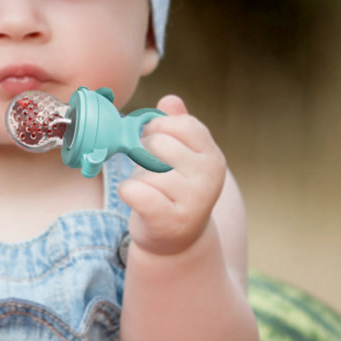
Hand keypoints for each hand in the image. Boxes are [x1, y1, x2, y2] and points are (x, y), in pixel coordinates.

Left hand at [119, 95, 226, 256]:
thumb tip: (170, 99)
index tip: (155, 146)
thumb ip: (177, 126)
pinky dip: (128, 192)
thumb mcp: (181, 157)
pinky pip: (134, 191)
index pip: (177, 124)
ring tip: (151, 193)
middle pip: (156, 142)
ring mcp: (193, 200)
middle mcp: (209, 176)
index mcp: (212, 155)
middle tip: (151, 174)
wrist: (176, 241)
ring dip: (137, 178)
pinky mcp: (170, 220)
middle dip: (143, 155)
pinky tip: (139, 201)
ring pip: (143, 168)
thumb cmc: (172, 191)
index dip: (155, 130)